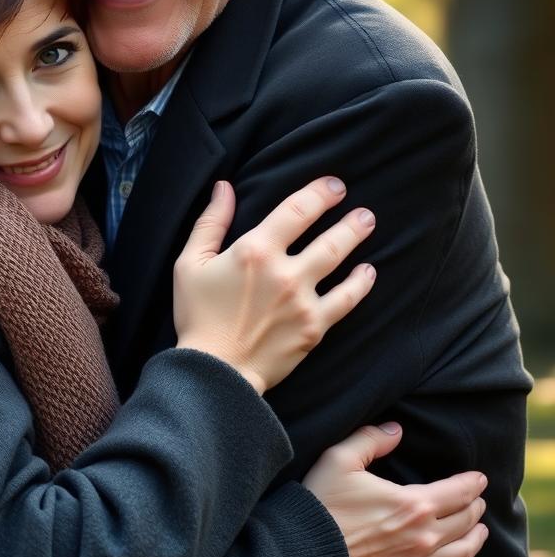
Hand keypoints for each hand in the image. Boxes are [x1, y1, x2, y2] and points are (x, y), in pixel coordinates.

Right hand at [174, 177, 375, 393]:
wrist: (215, 371)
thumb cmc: (197, 315)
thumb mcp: (190, 262)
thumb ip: (211, 222)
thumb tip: (224, 187)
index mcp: (254, 250)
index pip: (296, 210)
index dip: (318, 193)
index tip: (334, 185)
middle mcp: (284, 272)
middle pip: (327, 237)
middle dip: (348, 219)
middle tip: (362, 209)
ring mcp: (303, 301)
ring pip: (339, 262)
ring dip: (355, 240)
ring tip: (366, 225)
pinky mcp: (314, 328)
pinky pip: (346, 301)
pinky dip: (360, 284)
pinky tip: (368, 273)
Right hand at [304, 423, 487, 556]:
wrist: (307, 553)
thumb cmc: (323, 504)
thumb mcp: (340, 460)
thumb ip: (370, 440)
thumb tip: (396, 430)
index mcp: (413, 505)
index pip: (456, 492)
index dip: (471, 484)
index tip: (480, 479)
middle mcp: (424, 539)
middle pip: (463, 523)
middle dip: (474, 509)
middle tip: (478, 501)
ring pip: (461, 555)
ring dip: (475, 541)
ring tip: (480, 532)